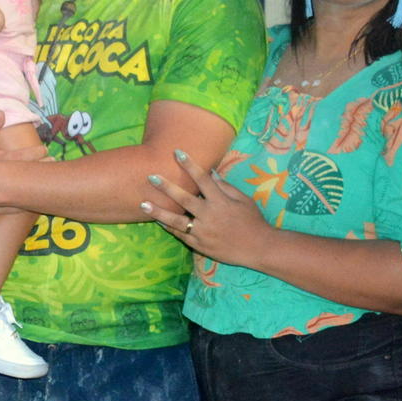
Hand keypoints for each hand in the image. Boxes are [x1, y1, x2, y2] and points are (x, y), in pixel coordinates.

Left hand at [141, 148, 270, 263]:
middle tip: (151, 176)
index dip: (189, 164)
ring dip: (158, 211)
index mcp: (221, 201)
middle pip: (184, 198)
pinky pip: (180, 234)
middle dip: (166, 186)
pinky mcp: (199, 245)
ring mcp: (203, 231)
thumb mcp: (243, 200)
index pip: (202, 178)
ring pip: (176, 220)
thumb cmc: (252, 221)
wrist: (258, 248)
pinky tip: (157, 220)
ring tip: (142, 204)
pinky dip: (168, 227)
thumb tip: (210, 172)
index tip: (177, 152)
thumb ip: (225, 186)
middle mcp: (209, 215)